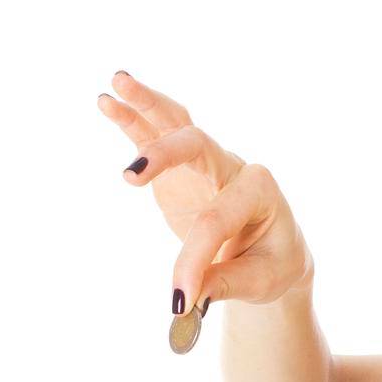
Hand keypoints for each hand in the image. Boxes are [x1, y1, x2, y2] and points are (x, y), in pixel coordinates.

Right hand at [97, 70, 314, 310]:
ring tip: (118, 82)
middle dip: (165, 156)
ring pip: (177, 123)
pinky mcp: (180, 169)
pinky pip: (156, 135)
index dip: (193, 259)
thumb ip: (224, 284)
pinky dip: (132, 118)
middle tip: (132, 175)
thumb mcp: (260, 280)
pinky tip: (107, 101)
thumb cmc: (271, 263)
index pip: (217, 220)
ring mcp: (206, 162)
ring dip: (147, 103)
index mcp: (260, 191)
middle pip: (198, 145)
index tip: (178, 298)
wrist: (273, 254)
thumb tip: (187, 296)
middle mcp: (234, 166)